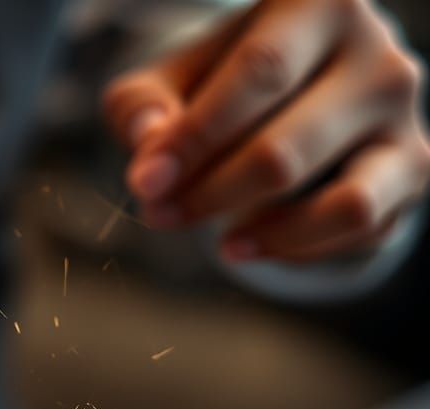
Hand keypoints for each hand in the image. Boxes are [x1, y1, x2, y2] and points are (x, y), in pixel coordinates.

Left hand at [103, 0, 429, 261]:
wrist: (300, 95)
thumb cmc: (225, 87)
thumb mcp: (173, 84)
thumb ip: (144, 106)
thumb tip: (148, 146)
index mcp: (316, 1)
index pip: (257, 74)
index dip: (193, 139)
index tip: (145, 182)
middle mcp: (376, 50)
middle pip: (283, 149)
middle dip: (209, 195)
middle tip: (158, 214)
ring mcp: (402, 112)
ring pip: (340, 200)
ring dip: (263, 232)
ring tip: (216, 242)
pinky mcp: (412, 166)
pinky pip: (356, 225)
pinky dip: (296, 246)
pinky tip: (249, 243)